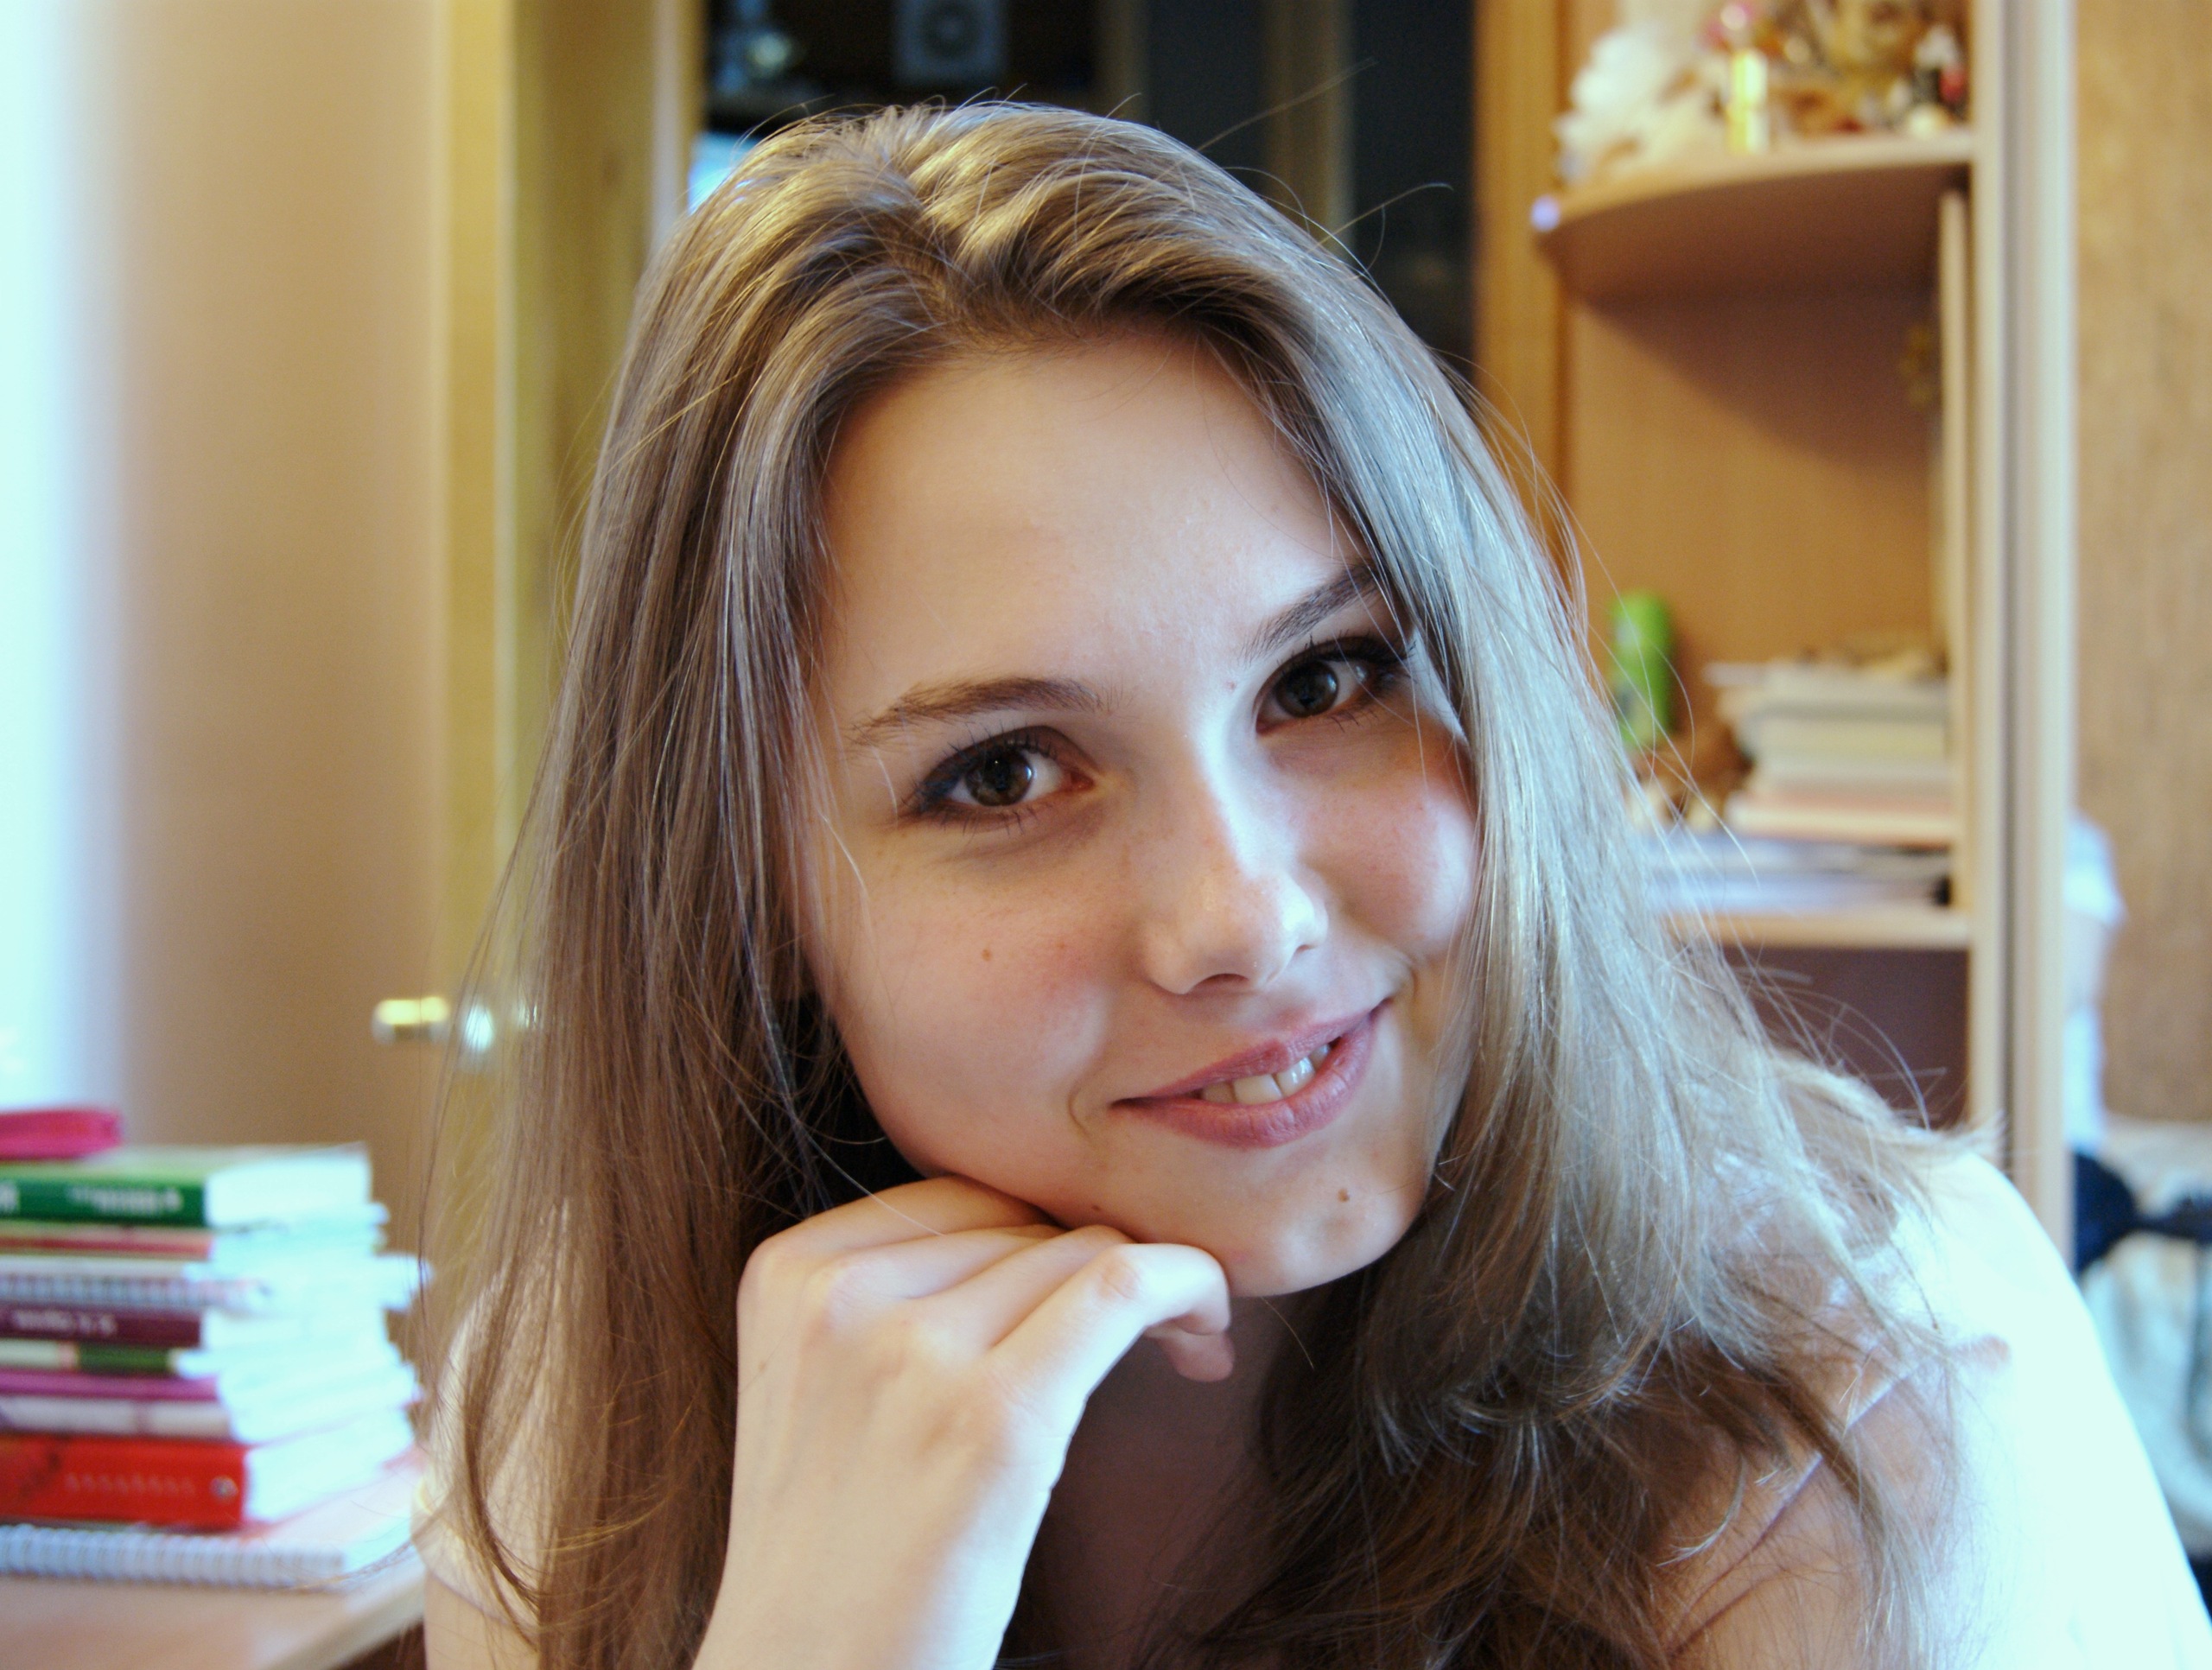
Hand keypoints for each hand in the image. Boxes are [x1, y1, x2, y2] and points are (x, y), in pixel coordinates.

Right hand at [690, 1177, 1232, 1669]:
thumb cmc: (836, 1563)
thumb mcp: (822, 1392)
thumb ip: (893, 1299)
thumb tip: (1045, 1235)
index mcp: (787, 1274)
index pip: (960, 1200)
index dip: (1043, 1233)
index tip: (1091, 1293)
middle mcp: (838, 1295)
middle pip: (1025, 1225)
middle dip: (1101, 1266)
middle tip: (1154, 1337)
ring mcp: (910, 1352)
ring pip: (1082, 1252)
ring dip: (1159, 1288)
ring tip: (1185, 1352)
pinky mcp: (994, 1417)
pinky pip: (1121, 1286)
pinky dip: (1189, 1285)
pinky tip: (1208, 1337)